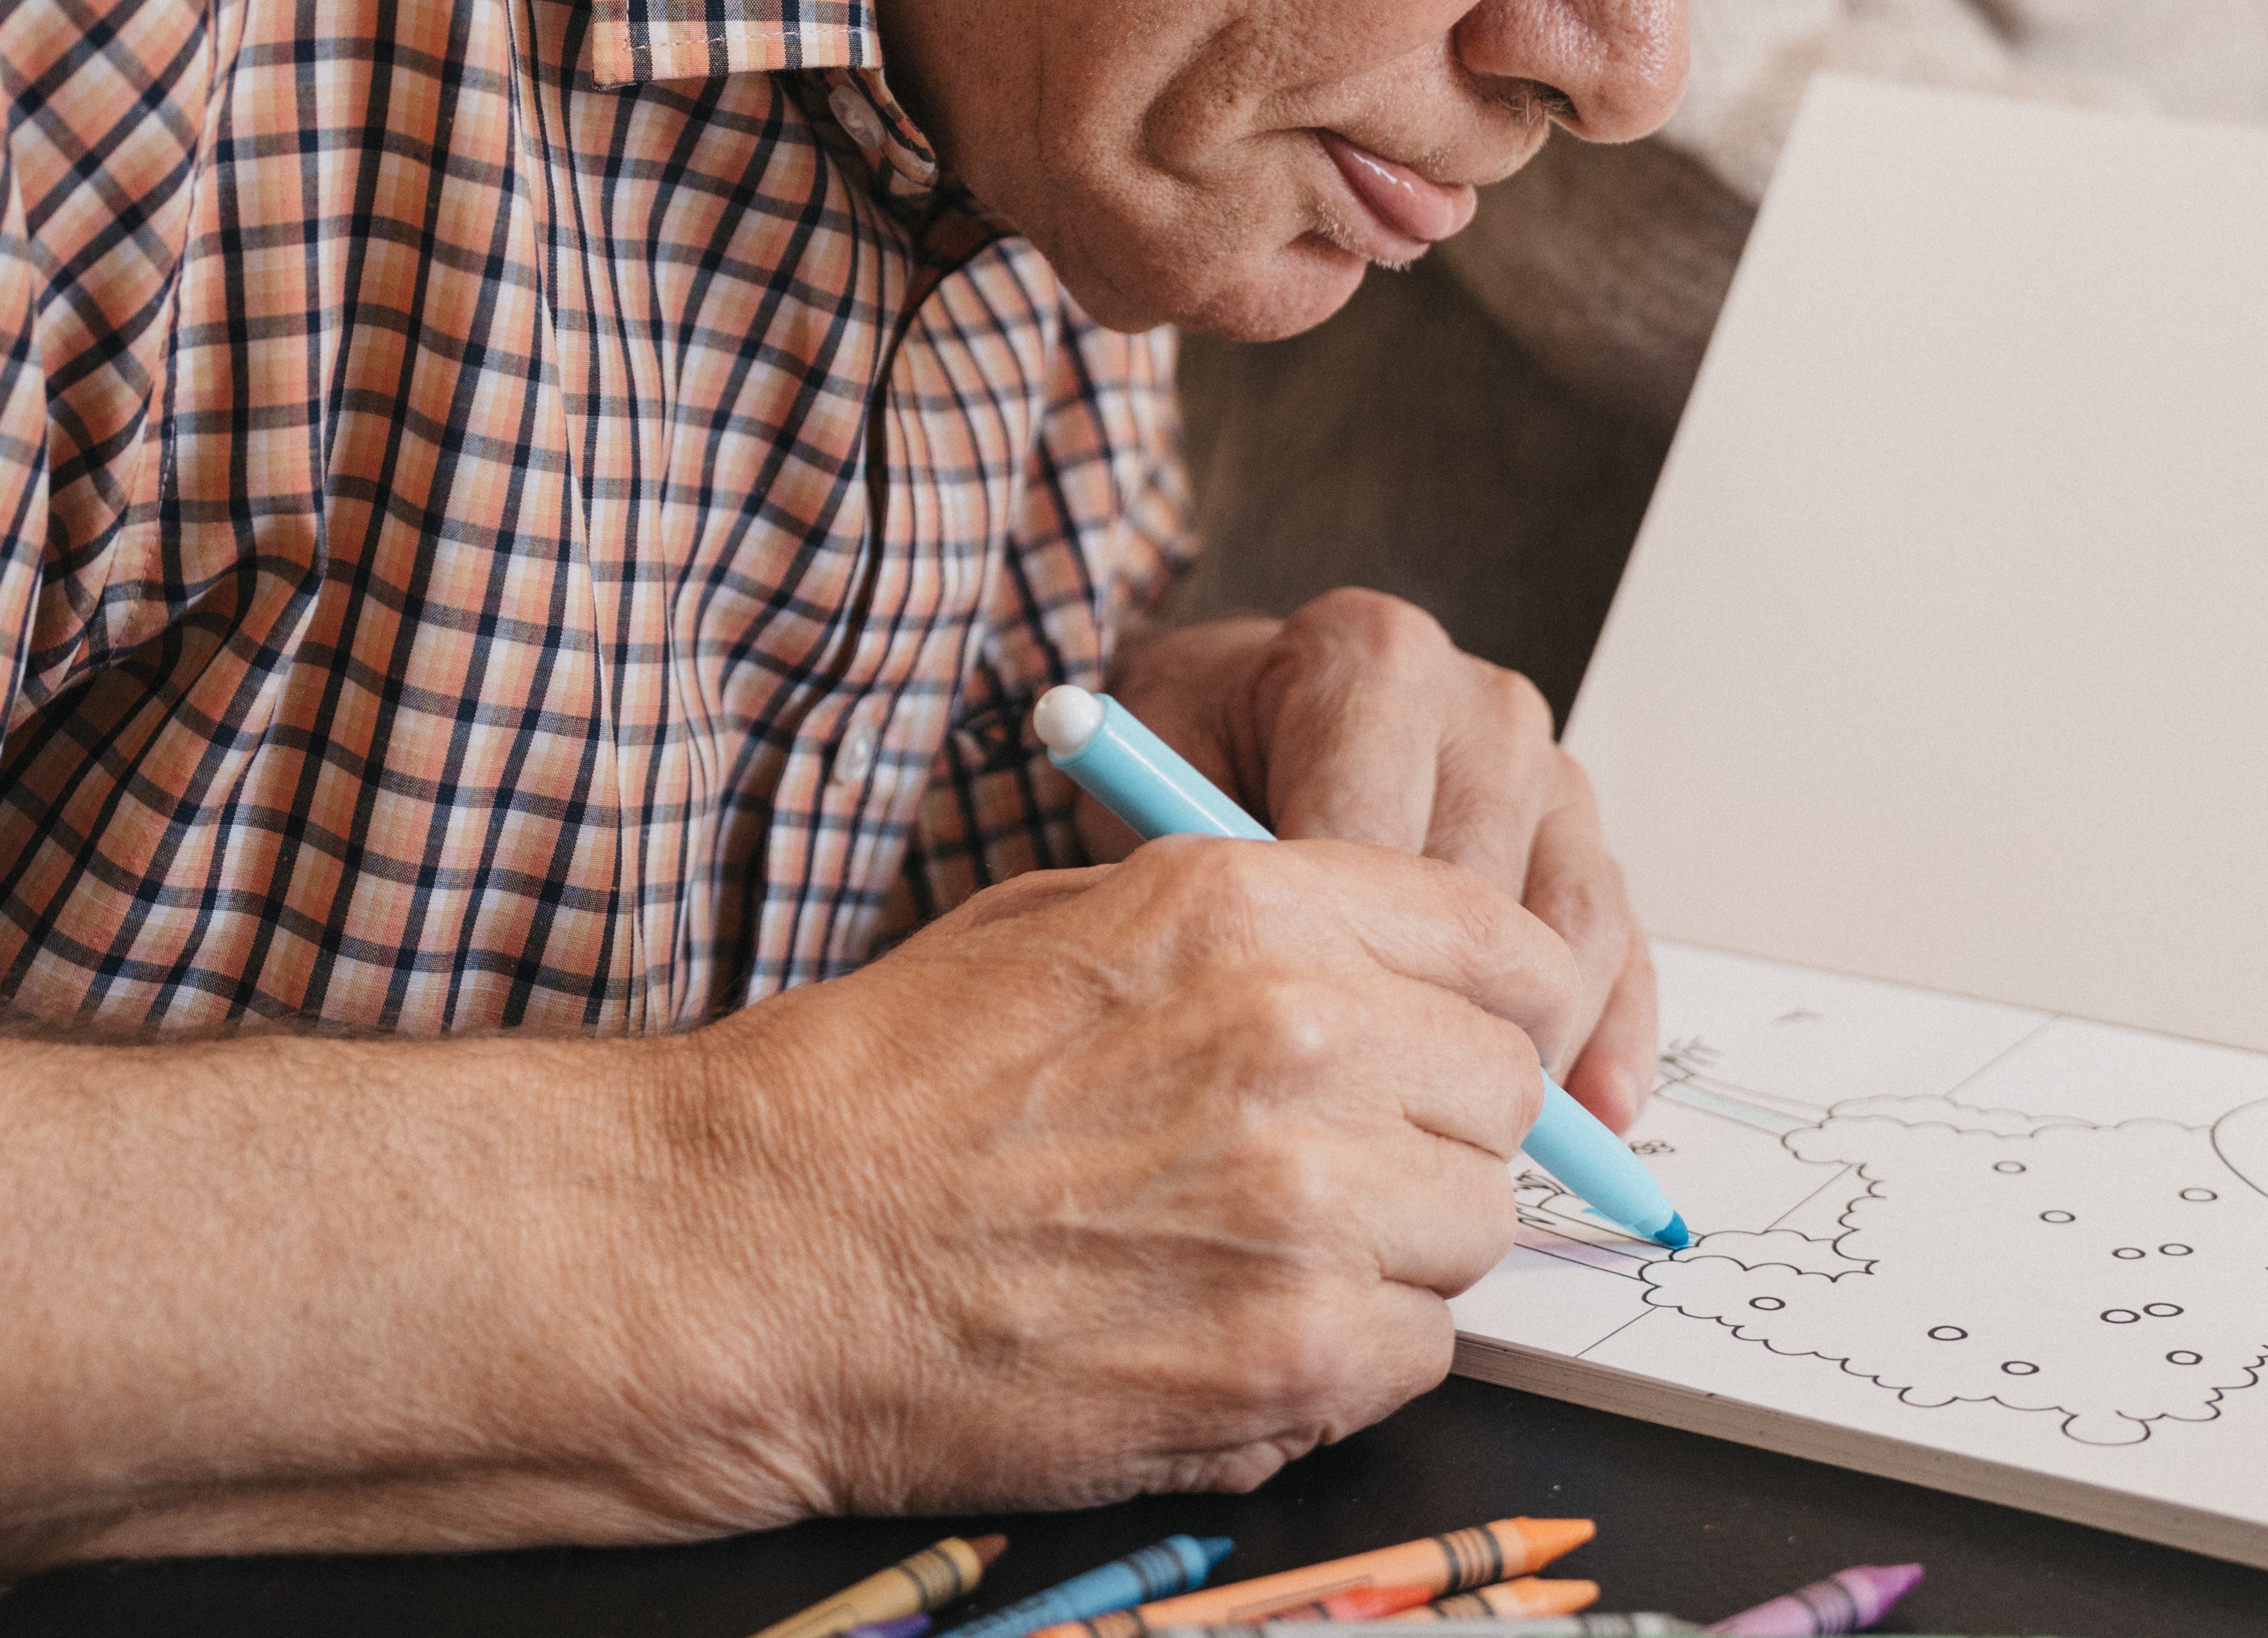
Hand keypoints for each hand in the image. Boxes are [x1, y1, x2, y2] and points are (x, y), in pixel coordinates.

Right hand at [638, 836, 1575, 1518]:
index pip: (1504, 944)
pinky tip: (1242, 1321)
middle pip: (1503, 1093)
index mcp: (1256, 908)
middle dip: (1440, 1123)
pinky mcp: (1290, 1358)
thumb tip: (1402, 978)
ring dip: (1402, 1242)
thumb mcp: (1081, 917)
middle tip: (1338, 1153)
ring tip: (1267, 1243)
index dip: (1492, 1002)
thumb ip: (1267, 932)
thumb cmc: (892, 1082)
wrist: (763, 1249)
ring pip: (1475, 1229)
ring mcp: (1307, 1208)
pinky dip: (1355, 1349)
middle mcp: (1303, 1040)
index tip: (1459, 1039)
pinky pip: (1421, 1352)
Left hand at [1104, 593, 1657, 1128]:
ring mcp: (1544, 767)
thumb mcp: (1160, 779)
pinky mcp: (1584, 833)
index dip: (1339, 952)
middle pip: (1482, 882)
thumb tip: (1265, 977)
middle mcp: (1477, 703)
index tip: (1308, 1052)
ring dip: (1537, 1038)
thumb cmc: (1199, 753)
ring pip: (1569, 917)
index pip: (1374, 829)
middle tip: (1380, 1122)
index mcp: (1372, 660)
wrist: (1249, 706)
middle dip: (1437, 1011)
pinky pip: (1619, 936)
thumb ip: (1211, 858)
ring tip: (1488, 1142)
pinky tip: (1595, 1110)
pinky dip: (1612, 1031)